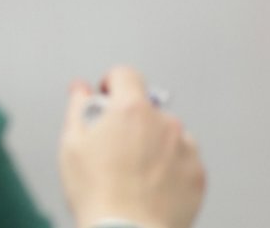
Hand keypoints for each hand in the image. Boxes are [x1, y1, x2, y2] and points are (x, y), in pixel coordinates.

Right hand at [57, 65, 205, 227]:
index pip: (126, 74)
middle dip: (131, 121)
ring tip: (134, 173)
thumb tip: (81, 90)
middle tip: (114, 148)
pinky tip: (150, 185)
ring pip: (168, 134)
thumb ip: (78, 107)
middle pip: (146, 108)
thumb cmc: (98, 194)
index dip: (111, 83)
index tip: (106, 97)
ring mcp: (186, 148)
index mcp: (131, 109)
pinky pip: (184, 159)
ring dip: (154, 143)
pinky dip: (170, 167)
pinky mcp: (197, 174)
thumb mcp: (72, 145)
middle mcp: (164, 123)